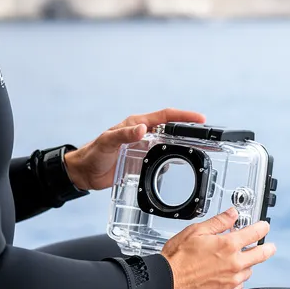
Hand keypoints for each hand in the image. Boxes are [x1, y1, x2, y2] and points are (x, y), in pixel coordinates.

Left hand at [64, 108, 206, 190]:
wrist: (84, 172)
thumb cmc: (92, 154)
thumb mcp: (107, 143)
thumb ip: (124, 135)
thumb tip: (142, 128)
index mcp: (136, 124)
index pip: (165, 116)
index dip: (183, 116)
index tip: (200, 118)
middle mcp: (142, 133)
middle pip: (171, 128)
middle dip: (189, 129)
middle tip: (206, 134)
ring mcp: (143, 147)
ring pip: (168, 143)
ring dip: (183, 145)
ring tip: (199, 149)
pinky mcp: (142, 160)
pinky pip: (161, 158)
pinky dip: (172, 160)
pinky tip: (179, 167)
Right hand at [159, 207, 275, 288]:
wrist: (167, 283)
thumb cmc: (177, 258)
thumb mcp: (196, 231)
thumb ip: (218, 222)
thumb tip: (232, 214)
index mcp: (228, 245)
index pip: (255, 233)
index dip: (262, 228)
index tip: (264, 227)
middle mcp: (234, 264)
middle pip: (260, 255)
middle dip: (267, 248)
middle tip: (270, 247)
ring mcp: (231, 281)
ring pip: (249, 271)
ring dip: (246, 264)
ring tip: (237, 260)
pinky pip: (239, 285)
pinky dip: (236, 278)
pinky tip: (227, 274)